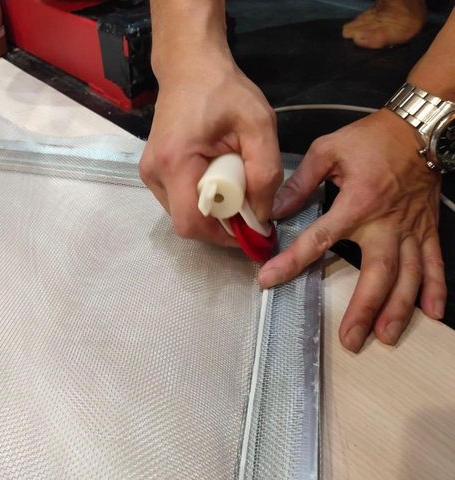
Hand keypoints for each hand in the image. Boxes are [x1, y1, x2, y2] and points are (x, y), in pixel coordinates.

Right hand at [139, 53, 282, 246]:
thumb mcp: (259, 125)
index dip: (223, 236)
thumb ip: (265, 172)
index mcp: (176, 161)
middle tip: (247, 208)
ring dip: (211, 214)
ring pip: (182, 214)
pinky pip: (177, 201)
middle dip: (220, 225)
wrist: (189, 67)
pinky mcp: (152, 171)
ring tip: (234, 191)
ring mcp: (149, 173)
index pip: (192, 223)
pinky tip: (217, 183)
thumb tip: (262, 214)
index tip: (250, 228)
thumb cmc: (223, 90)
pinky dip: (201, 202)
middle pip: (187, 223)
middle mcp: (154, 173)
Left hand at [259, 109, 445, 352]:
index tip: (269, 281)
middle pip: (377, 273)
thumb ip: (300, 181)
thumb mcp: (328, 150)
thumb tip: (275, 209)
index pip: (319, 239)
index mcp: (356, 203)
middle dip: (364, 308)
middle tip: (351, 340)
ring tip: (386, 337)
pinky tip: (433, 314)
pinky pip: (435, 262)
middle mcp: (386, 223)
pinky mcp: (427, 228)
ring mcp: (411, 229)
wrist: (418, 127)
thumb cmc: (370, 138)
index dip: (292, 261)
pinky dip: (436, 288)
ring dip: (399, 308)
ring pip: (409, 275)